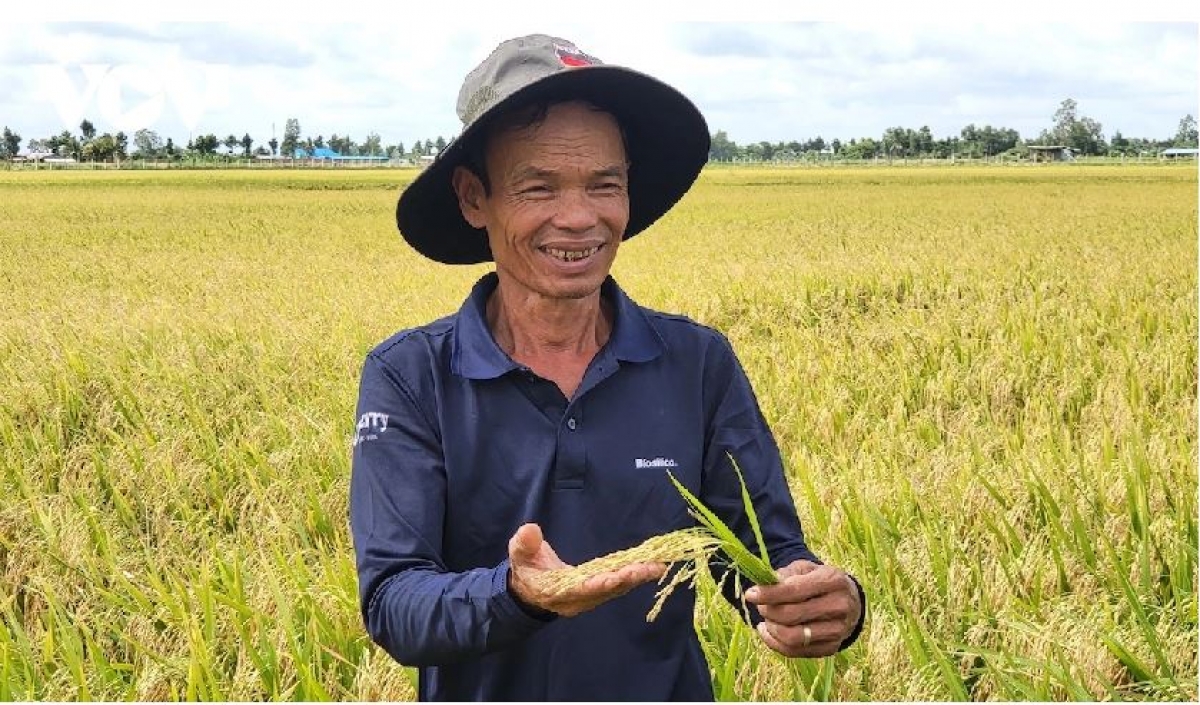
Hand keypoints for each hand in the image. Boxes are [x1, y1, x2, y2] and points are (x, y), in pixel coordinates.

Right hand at [507, 523, 666, 617]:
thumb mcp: (518, 555)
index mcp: (558, 591)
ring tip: (658, 566)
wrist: (529, 589)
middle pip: (607, 590)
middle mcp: (579, 599)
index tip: (615, 578)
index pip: (581, 589)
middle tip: (652, 567)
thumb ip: (524, 544)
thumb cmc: (525, 570)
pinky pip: (619, 584)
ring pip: (617, 588)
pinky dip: (635, 576)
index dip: (598, 584)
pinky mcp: (598, 590)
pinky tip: (651, 567)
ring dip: (638, 577)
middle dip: (629, 578)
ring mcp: (590, 596)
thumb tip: (530, 530)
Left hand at [744, 560, 861, 657]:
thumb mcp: (805, 568)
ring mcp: (837, 630)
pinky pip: (795, 652)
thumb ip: (784, 575)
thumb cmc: (819, 581)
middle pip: (791, 615)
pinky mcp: (831, 647)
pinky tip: (768, 631)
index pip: (794, 591)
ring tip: (766, 619)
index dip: (768, 594)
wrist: (848, 601)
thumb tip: (762, 586)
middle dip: (768, 611)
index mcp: (832, 581)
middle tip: (760, 606)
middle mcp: (839, 606)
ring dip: (772, 628)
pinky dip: (775, 643)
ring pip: (793, 637)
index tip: (750, 594)